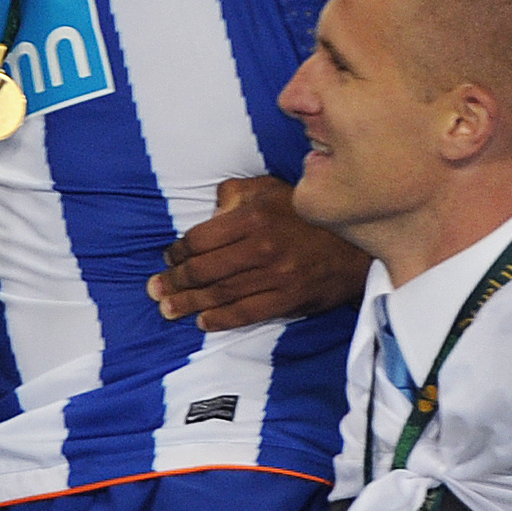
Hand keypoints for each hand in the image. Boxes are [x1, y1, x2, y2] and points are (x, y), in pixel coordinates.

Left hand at [149, 177, 367, 328]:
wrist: (356, 246)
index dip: (179, 251)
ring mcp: (276, 276)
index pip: (201, 238)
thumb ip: (235, 194)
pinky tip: (202, 321)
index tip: (169, 258)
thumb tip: (209, 211)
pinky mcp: (289, 299)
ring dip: (189, 303)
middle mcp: (262, 247)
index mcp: (254, 217)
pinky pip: (247, 313)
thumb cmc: (307, 214)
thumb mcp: (271, 189)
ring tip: (167, 309)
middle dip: (175, 281)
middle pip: (205, 269)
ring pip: (221, 293)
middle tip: (155, 288)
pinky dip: (221, 319)